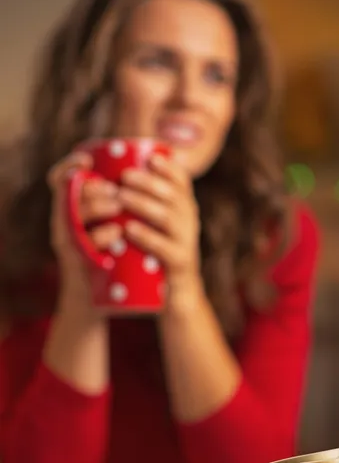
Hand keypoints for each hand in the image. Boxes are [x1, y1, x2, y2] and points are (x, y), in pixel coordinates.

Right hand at [48, 152, 122, 298]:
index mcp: (73, 210)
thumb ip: (123, 206)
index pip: (60, 181)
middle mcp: (64, 223)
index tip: (87, 159)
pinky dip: (101, 236)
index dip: (69, 166)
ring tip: (117, 203)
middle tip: (116, 190)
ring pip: (71, 217)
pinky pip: (82, 247)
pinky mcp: (76, 264)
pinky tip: (116, 232)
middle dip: (92, 188)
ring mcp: (68, 244)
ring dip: (95, 206)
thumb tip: (154, 176)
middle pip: (67, 195)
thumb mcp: (113, 227)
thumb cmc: (111, 260)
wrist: (97, 303)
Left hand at [119, 153, 201, 305]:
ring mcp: (187, 242)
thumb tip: (118, 172)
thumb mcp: (156, 225)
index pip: (182, 181)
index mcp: (184, 208)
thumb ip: (145, 202)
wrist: (174, 295)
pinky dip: (147, 236)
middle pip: (173, 195)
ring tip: (121, 196)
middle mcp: (190, 221)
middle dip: (149, 182)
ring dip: (144, 204)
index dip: (168, 167)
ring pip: (169, 217)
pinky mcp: (180, 264)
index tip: (149, 158)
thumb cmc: (157, 254)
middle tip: (125, 176)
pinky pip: (166, 248)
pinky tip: (129, 229)